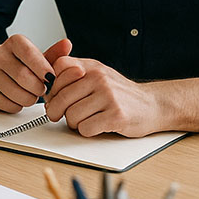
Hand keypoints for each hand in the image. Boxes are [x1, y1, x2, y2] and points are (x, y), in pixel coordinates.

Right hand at [0, 35, 73, 112]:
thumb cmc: (22, 65)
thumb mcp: (39, 58)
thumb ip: (54, 54)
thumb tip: (66, 44)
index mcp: (13, 43)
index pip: (29, 53)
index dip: (43, 68)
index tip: (51, 78)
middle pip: (22, 76)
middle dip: (38, 88)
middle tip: (42, 89)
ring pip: (16, 93)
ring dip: (29, 99)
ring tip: (31, 94)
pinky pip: (7, 104)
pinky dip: (18, 106)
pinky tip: (17, 98)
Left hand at [45, 56, 159, 136]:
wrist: (152, 104)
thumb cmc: (120, 92)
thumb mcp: (97, 73)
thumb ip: (73, 73)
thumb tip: (46, 84)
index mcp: (91, 67)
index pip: (58, 69)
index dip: (52, 86)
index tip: (55, 96)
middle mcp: (99, 78)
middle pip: (60, 97)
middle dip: (56, 111)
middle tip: (59, 115)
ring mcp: (108, 96)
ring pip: (71, 115)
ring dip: (74, 123)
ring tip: (85, 120)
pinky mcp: (116, 116)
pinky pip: (85, 128)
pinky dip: (87, 131)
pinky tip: (96, 126)